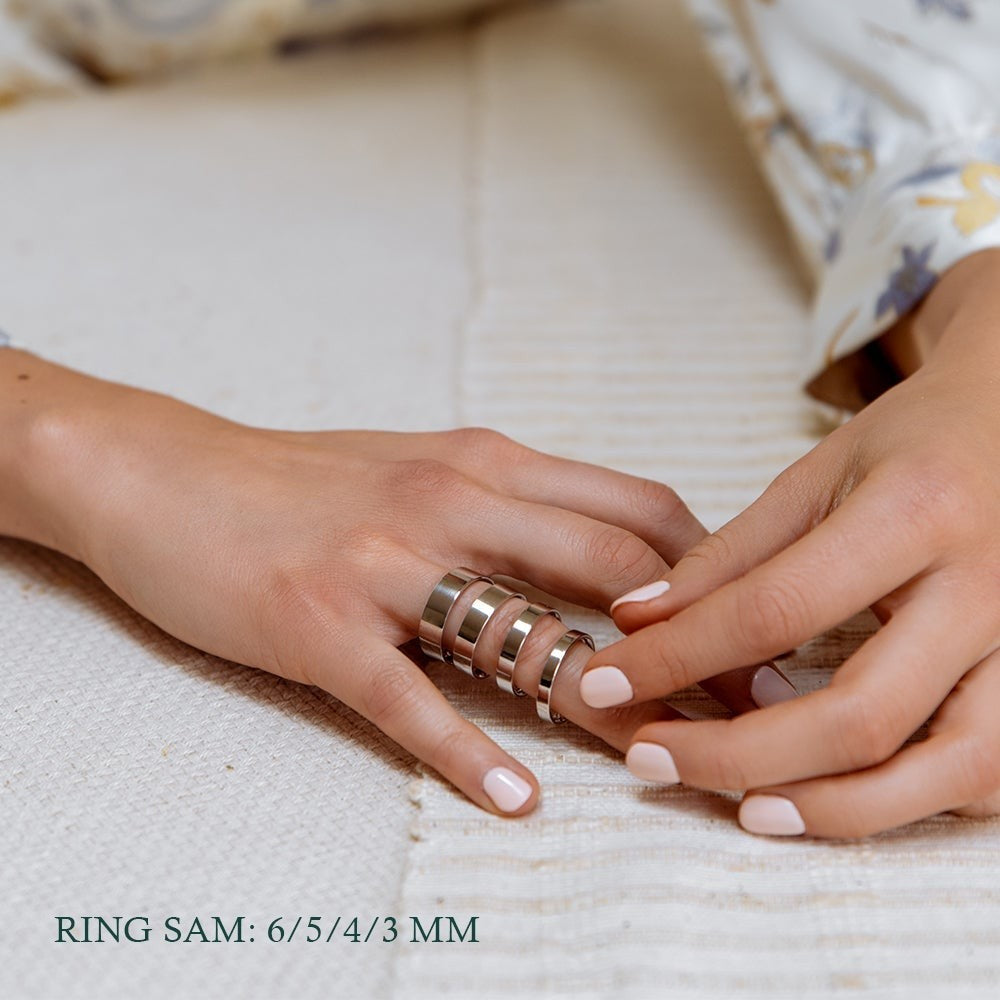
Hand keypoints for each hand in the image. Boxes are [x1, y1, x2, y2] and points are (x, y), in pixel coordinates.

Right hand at [2, 351, 782, 815]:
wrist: (167, 475)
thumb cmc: (306, 482)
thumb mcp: (423, 469)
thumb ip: (511, 507)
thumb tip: (604, 564)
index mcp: (488, 463)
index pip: (639, 509)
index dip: (715, 573)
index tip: (756, 633)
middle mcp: (452, 501)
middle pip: (615, 570)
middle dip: (700, 644)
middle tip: (754, 709)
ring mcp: (385, 563)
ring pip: (526, 635)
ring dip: (610, 705)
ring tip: (667, 763)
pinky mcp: (318, 624)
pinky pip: (409, 698)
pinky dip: (467, 752)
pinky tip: (513, 800)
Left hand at [578, 248, 999, 837]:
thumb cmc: (913, 445)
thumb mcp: (815, 478)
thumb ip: (729, 558)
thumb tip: (635, 623)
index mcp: (916, 514)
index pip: (775, 609)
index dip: (677, 656)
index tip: (604, 682)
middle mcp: (989, 589)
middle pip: (859, 714)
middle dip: (738, 754)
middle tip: (650, 758)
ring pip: (947, 771)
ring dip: (832, 807)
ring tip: (742, 808)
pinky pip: (986, 777)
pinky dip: (906, 802)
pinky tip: (830, 796)